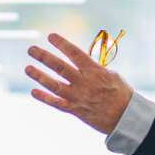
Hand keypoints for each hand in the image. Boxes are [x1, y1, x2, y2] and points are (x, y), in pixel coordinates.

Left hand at [23, 33, 137, 134]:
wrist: (126, 118)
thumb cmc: (121, 94)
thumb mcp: (112, 75)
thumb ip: (95, 68)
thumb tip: (84, 61)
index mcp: (95, 71)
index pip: (75, 53)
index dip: (62, 44)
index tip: (50, 36)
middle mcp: (84, 82)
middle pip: (60, 67)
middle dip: (44, 57)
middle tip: (31, 49)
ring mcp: (78, 97)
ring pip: (54, 85)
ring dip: (39, 76)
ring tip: (27, 68)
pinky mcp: (76, 110)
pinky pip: (57, 104)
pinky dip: (45, 98)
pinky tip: (33, 91)